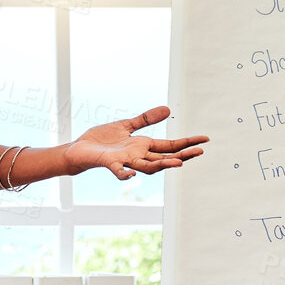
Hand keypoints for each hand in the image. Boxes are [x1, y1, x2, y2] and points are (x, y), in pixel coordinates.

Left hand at [64, 107, 207, 180]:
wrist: (79, 149)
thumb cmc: (101, 140)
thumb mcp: (126, 125)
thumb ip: (146, 119)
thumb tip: (168, 109)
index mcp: (143, 146)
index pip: (170, 146)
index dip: (187, 143)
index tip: (205, 140)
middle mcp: (138, 155)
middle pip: (165, 157)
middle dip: (182, 156)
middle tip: (199, 152)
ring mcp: (125, 160)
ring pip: (148, 166)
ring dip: (162, 165)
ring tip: (178, 163)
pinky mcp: (109, 163)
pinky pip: (119, 171)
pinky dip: (125, 174)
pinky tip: (131, 174)